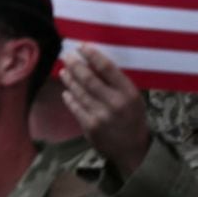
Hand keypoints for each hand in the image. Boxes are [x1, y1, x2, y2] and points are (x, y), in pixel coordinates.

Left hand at [58, 45, 151, 177]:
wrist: (133, 150)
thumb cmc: (132, 118)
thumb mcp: (133, 99)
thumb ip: (116, 83)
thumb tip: (92, 62)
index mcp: (129, 93)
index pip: (108, 69)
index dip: (93, 55)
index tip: (82, 46)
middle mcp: (116, 103)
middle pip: (88, 78)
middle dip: (75, 65)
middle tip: (67, 56)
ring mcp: (101, 115)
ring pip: (78, 91)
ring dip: (69, 79)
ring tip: (64, 71)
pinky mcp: (89, 126)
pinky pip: (74, 106)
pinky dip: (69, 97)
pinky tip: (67, 92)